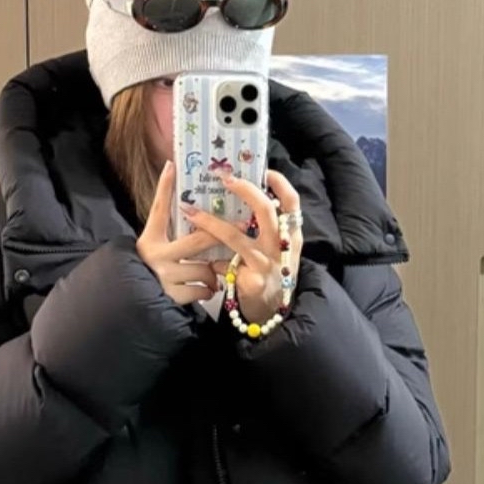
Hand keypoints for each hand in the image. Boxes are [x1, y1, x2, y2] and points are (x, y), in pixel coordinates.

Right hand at [136, 160, 222, 305]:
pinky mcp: (172, 296)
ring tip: (214, 272)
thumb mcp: (156, 243)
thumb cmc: (154, 269)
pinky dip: (208, 290)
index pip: (159, 208)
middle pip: (198, 240)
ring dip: (214, 272)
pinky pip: (202, 290)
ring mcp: (164, 276)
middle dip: (222, 234)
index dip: (165, 186)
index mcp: (151, 238)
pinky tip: (206, 289)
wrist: (137, 302)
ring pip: (204, 269)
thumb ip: (167, 219)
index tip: (173, 165)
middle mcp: (156, 255)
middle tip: (243, 226)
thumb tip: (172, 172)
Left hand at [182, 168, 301, 325]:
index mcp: (290, 236)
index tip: (264, 170)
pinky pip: (225, 265)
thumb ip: (261, 228)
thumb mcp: (273, 249)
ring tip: (190, 211)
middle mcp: (282, 247)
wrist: (271, 313)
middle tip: (225, 178)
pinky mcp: (253, 282)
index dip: (280, 184)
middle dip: (245, 191)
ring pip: (236, 237)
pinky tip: (207, 264)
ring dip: (210, 223)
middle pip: (266, 211)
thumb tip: (236, 195)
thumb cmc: (267, 274)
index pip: (292, 203)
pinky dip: (214, 263)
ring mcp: (268, 265)